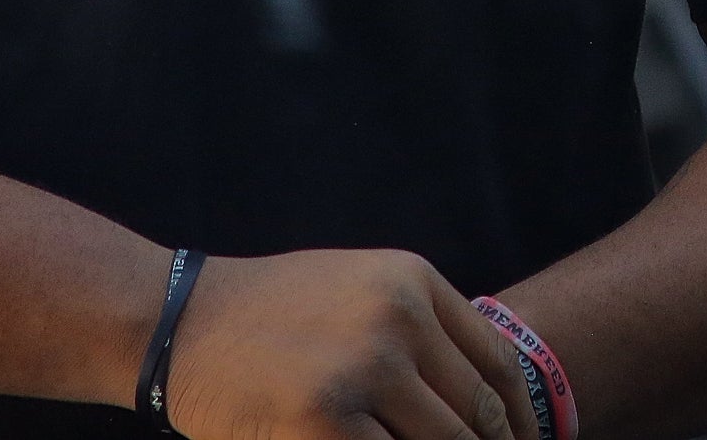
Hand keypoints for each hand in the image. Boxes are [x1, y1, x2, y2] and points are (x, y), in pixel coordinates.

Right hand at [163, 248, 541, 439]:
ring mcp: (364, 370)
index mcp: (411, 281)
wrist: (184, 320)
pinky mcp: (327, 421)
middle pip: (479, 419)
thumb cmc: (274, 314)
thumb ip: (420, 329)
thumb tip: (492, 409)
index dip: (522, 425)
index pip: (499, 368)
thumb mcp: (357, 289)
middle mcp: (397, 318)